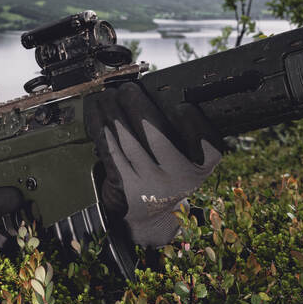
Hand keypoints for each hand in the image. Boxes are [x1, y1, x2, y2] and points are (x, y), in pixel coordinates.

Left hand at [83, 81, 220, 246]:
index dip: (192, 121)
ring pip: (128, 142)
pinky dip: (103, 133)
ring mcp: (151, 184)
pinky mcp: (126, 188)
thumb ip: (197, 132)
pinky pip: (112, 154)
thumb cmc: (173, 173)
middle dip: (137, 106)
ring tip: (107, 96)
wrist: (153, 215)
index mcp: (202, 165)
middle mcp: (179, 178)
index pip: (203, 141)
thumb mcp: (197, 159)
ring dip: (114, 114)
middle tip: (127, 89)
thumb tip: (170, 97)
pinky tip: (99, 118)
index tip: (180, 104)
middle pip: (156, 137)